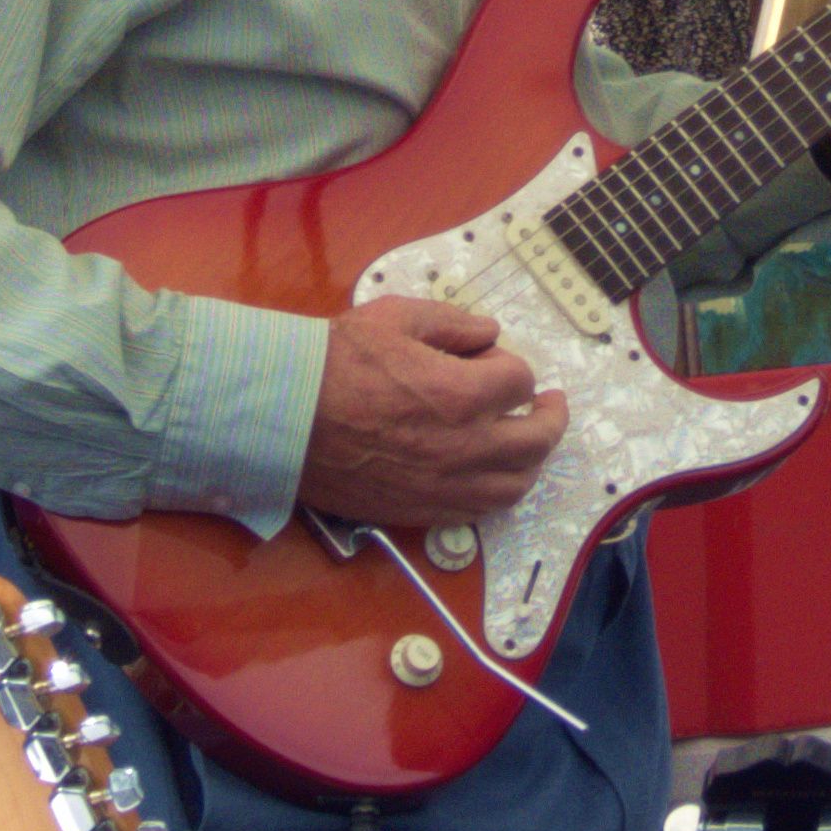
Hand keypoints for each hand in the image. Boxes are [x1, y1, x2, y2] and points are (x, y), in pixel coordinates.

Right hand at [297, 295, 564, 528]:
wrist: (281, 417)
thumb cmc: (332, 362)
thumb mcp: (393, 317)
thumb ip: (451, 322)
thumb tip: (488, 334)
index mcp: (460, 393)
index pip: (520, 381)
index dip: (512, 365)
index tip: (494, 361)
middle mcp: (462, 446)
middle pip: (536, 439)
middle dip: (549, 417)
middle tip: (548, 404)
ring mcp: (443, 485)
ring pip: (514, 485)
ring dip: (529, 461)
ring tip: (525, 443)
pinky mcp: (420, 510)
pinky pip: (478, 512)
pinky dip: (495, 492)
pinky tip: (489, 475)